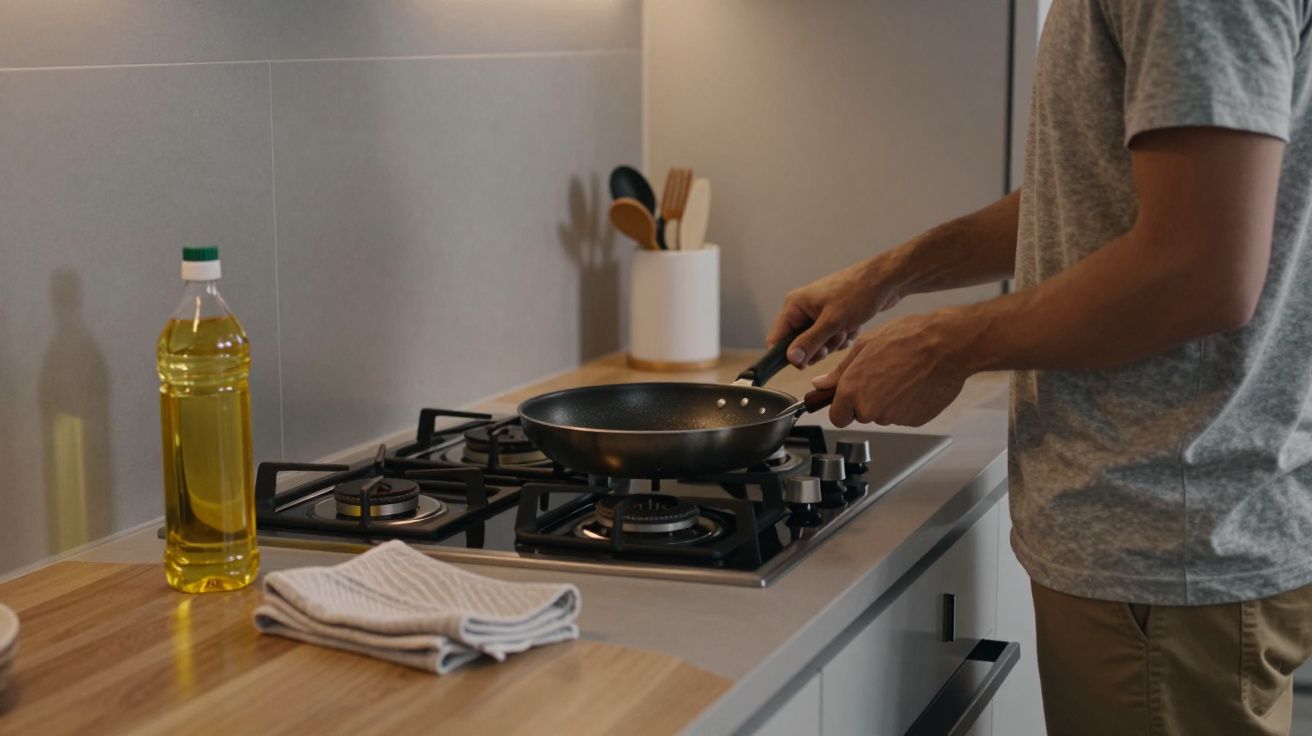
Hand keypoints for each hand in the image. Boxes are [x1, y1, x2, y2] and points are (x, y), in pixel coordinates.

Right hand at [766, 258, 904, 366]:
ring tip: (847, 327)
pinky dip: (843, 336)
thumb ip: (810, 342)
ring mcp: (818, 312)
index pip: (777, 338)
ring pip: (818, 343)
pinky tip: (853, 326)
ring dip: (834, 342)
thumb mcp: (832, 322)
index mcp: (795, 305)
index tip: (804, 363)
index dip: (788, 354)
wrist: (886, 280)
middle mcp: (803, 308)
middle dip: (819, 347)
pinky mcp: (833, 316)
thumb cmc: (859, 292)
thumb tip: (791, 359)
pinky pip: (832, 338)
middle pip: (799, 344)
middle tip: (833, 339)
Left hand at [810, 311, 970, 426]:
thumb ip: (839, 371)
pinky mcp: (915, 421)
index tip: (851, 397)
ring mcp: (894, 417)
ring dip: (889, 401)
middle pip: (862, 415)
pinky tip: (915, 383)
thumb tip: (820, 384)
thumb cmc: (907, 339)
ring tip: (903, 375)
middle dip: (868, 400)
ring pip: (884, 414)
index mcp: (852, 391)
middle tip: (884, 374)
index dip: (844, 407)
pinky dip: (908, 404)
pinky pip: (904, 416)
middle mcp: (870, 409)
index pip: (838, 418)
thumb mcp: (864, 346)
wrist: (946, 346)